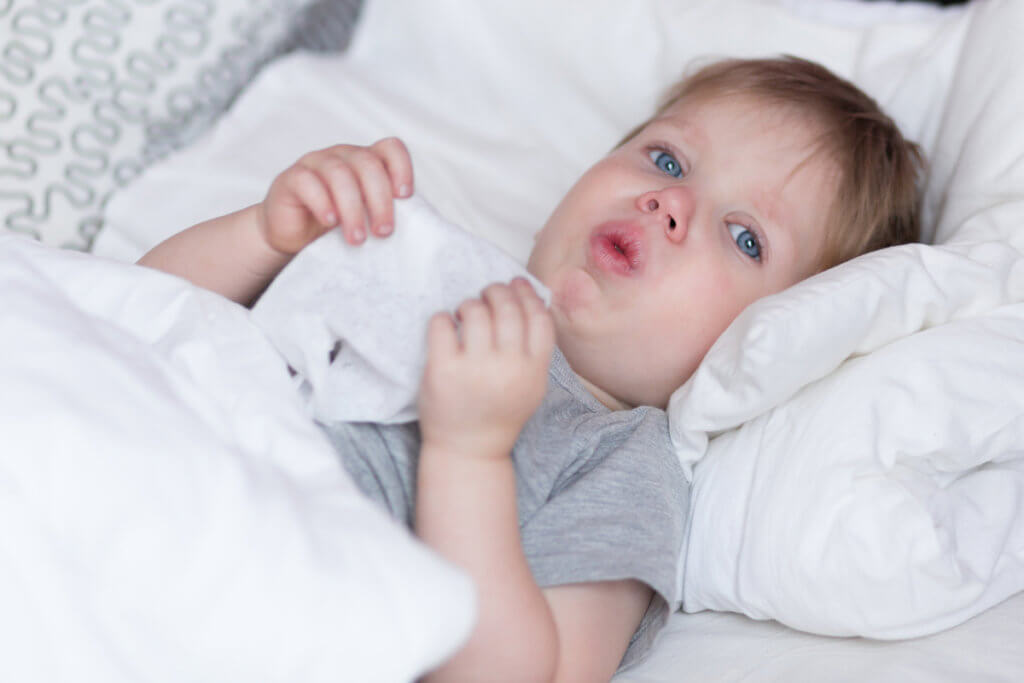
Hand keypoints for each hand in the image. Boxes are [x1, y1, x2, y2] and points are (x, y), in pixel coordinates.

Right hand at [258, 137, 413, 254]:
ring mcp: (316, 163)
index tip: (405, 197)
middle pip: (367, 163)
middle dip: (380, 200)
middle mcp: (342, 155)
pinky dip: (322, 202)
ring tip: (357, 239)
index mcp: (366, 161)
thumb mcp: (366, 219)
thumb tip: (417, 229)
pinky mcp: (291, 178)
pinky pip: (307, 181)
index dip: (402, 167)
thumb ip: (386, 213)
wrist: (293, 237)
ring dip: (352, 208)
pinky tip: (330, 222)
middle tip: (383, 232)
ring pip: (339, 173)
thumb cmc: (336, 227)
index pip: (390, 148)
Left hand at [419, 279, 555, 459]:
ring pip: (475, 311)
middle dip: (496, 292)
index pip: (539, 318)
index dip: (528, 294)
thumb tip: (529, 299)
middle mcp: (507, 368)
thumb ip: (534, 350)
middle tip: (488, 294)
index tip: (517, 285)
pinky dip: (443, 318)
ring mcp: (474, 369)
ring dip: (470, 304)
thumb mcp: (531, 386)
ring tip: (466, 313)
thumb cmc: (499, 413)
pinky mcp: (442, 370)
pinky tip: (446, 326)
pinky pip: (441, 324)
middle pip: (507, 309)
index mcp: (534, 371)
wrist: (469, 450)